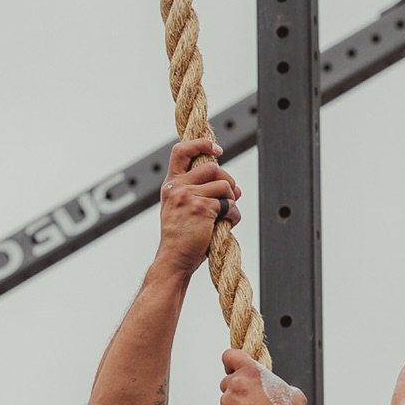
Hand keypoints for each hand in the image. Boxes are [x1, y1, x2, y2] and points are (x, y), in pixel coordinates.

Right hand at [154, 139, 241, 274]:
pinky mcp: (202, 207)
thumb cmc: (182, 238)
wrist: (174, 259)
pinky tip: (226, 225)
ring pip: (223, 185)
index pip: (182, 151)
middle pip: (212, 167)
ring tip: (226, 215)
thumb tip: (233, 186)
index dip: (202, 144)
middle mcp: (177, 186)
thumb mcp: (183, 208)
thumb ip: (199, 192)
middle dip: (228, 181)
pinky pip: (229, 204)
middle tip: (232, 196)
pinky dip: (233, 216)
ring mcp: (188, 196)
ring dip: (232, 200)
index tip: (217, 150)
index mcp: (171, 184)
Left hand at [216, 350, 305, 404]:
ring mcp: (227, 403)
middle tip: (251, 401)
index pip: (230, 355)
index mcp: (252, 372)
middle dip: (236, 389)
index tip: (234, 368)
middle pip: (227, 381)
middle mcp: (236, 384)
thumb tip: (281, 389)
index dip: (231, 361)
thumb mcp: (294, 396)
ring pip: (226, 400)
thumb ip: (281, 385)